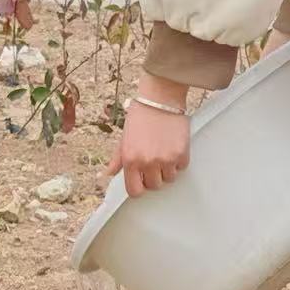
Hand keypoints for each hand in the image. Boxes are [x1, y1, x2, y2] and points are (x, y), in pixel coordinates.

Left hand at [106, 74, 191, 198]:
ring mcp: (165, 159)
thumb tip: (108, 173)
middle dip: (153, 176)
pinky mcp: (181, 154)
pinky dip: (178, 160)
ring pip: (169, 178)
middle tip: (153, 160)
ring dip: (167, 169)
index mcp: (130, 159)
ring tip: (163, 150)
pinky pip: (181, 168)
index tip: (141, 181)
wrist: (160, 98)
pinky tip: (172, 146)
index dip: (139, 187)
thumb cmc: (141, 115)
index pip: (135, 191)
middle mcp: (147, 162)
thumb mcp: (124, 137)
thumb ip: (117, 159)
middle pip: (154, 186)